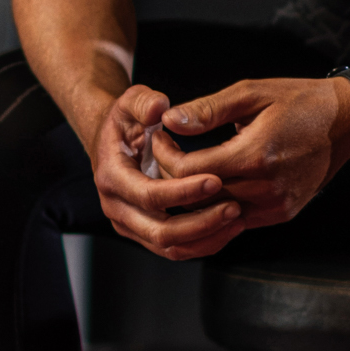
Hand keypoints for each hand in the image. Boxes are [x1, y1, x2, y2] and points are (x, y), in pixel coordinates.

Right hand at [83, 81, 272, 261]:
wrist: (113, 143)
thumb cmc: (127, 120)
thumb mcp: (132, 101)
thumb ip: (145, 101)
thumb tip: (160, 107)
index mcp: (112, 178)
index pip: (148, 195)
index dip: (183, 191)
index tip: (216, 179)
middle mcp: (116, 208)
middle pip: (161, 232)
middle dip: (201, 222)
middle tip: (235, 207)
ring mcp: (130, 226)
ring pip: (171, 248)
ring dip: (207, 237)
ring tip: (238, 217)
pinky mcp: (144, 234)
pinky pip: (177, 250)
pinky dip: (204, 242)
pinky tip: (229, 226)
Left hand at [153, 73, 349, 234]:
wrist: (348, 122)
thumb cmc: (298, 100)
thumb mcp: (252, 93)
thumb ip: (208, 110)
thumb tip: (169, 121)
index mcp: (256, 156)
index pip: (190, 171)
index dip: (166, 156)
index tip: (160, 138)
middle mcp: (266, 189)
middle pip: (198, 197)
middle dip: (173, 177)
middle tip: (163, 154)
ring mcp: (275, 206)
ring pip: (214, 215)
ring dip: (192, 196)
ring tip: (181, 170)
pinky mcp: (281, 214)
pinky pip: (236, 221)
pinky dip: (216, 207)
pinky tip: (206, 186)